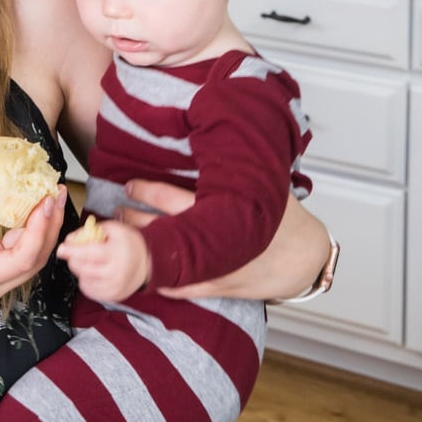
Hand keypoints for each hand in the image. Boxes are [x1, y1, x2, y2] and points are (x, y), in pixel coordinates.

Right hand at [0, 159, 66, 308]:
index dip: (38, 230)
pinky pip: (17, 255)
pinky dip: (28, 233)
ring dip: (42, 230)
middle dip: (49, 227)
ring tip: (50, 198)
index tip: (45, 201)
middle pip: (33, 262)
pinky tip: (32, 209)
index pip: (21, 259)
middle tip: (56, 193)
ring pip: (29, 260)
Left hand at [56, 220, 149, 302]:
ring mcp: (115, 287)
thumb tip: (70, 239)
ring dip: (80, 270)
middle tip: (75, 253)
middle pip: (83, 268)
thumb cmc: (127, 243)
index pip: (90, 253)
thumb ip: (91, 231)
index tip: (60, 249)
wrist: (146, 263)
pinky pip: (89, 291)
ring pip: (84, 280)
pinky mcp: (112, 296)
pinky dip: (86, 281)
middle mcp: (116, 272)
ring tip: (90, 262)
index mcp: (117, 253)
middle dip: (73, 259)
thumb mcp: (113, 228)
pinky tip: (93, 273)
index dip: (73, 251)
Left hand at [115, 181, 330, 300]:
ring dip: (143, 250)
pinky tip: (144, 276)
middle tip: (115, 214)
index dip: (147, 191)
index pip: (172, 198)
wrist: (306, 259)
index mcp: (222, 209)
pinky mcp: (220, 287)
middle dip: (135, 221)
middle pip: (163, 228)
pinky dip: (164, 282)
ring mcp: (216, 266)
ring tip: (122, 242)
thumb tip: (222, 133)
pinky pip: (185, 288)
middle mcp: (215, 239)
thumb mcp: (265, 185)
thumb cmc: (286, 219)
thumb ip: (237, 168)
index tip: (129, 185)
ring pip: (169, 258)